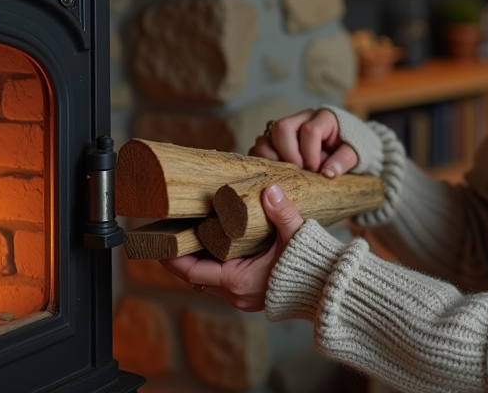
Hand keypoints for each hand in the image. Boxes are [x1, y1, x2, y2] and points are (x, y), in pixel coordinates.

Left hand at [160, 185, 304, 311]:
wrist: (329, 289)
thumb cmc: (312, 265)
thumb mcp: (295, 235)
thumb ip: (281, 212)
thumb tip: (269, 189)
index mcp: (238, 281)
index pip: (192, 271)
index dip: (171, 257)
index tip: (158, 242)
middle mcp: (236, 294)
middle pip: (195, 276)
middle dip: (182, 256)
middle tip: (170, 232)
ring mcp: (243, 297)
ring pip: (208, 279)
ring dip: (198, 260)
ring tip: (188, 235)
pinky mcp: (251, 295)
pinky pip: (221, 281)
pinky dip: (213, 264)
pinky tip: (214, 245)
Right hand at [251, 108, 357, 177]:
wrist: (348, 143)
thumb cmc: (352, 147)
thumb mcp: (355, 153)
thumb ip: (343, 161)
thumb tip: (327, 173)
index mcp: (324, 117)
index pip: (309, 131)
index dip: (310, 154)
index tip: (317, 170)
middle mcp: (303, 117)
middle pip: (282, 128)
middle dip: (288, 155)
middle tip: (300, 171)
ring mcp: (288, 126)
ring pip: (267, 135)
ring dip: (272, 157)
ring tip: (287, 172)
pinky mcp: (277, 138)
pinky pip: (262, 144)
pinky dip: (264, 159)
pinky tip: (277, 171)